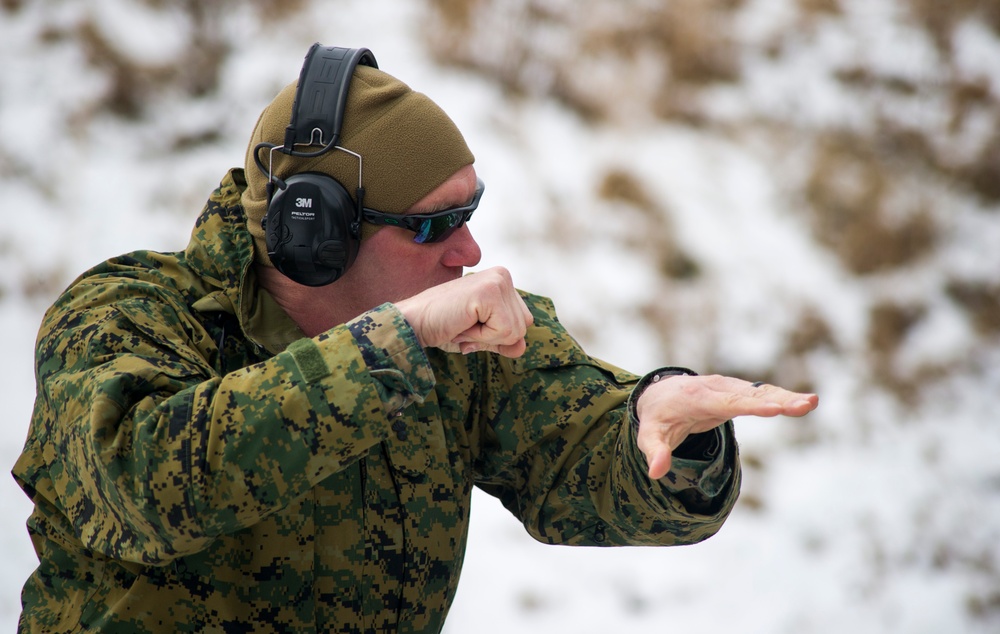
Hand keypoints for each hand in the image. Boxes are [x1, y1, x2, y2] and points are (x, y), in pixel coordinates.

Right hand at [394, 266, 533, 357]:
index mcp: (502, 281)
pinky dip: (481, 336)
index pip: (523, 322)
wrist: (414, 323)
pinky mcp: (490, 292)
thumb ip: (505, 340)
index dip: (497, 334)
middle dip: (493, 337)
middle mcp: (503, 275)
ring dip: (485, 337)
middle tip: (464, 324)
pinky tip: (463, 322)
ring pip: (514, 331)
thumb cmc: (443, 327)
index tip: (470, 323)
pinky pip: (503, 331)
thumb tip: (522, 346)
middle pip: (523, 326)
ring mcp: (497, 281)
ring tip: (463, 323)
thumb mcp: (482, 336)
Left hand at [635, 375, 817, 478]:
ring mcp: (729, 387)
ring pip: (760, 391)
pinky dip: (782, 397)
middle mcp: (716, 388)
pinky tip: (805, 403)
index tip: (774, 408)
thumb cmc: (656, 417)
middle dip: (778, 399)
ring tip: (812, 403)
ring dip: (786, 397)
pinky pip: (762, 394)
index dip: (751, 406)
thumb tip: (656, 473)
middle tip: (805, 404)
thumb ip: (654, 452)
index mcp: (697, 398)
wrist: (659, 394)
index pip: (727, 403)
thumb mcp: (648, 435)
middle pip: (750, 394)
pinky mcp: (737, 391)